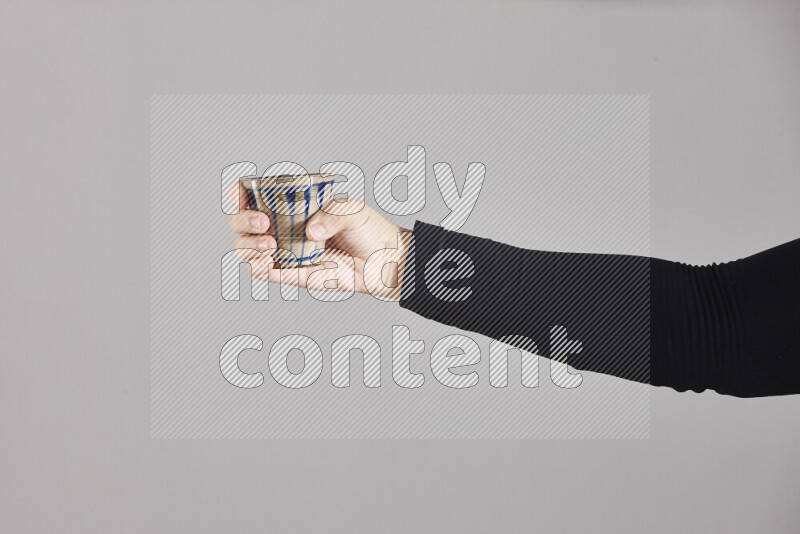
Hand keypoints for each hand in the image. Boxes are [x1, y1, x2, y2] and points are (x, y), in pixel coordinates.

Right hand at [228, 182, 411, 299]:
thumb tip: (310, 232)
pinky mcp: (292, 274)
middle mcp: (282, 226)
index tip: (241, 195)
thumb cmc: (369, 230)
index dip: (239, 193)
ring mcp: (284, 251)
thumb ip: (332, 214)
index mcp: (291, 204)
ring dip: (247, 245)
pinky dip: (257, 267)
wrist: (385, 261)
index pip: (253, 194)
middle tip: (263, 223)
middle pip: (240, 223)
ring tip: (270, 244)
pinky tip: (268, 259)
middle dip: (242, 221)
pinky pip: (263, 273)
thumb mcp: (352, 210)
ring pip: (245, 249)